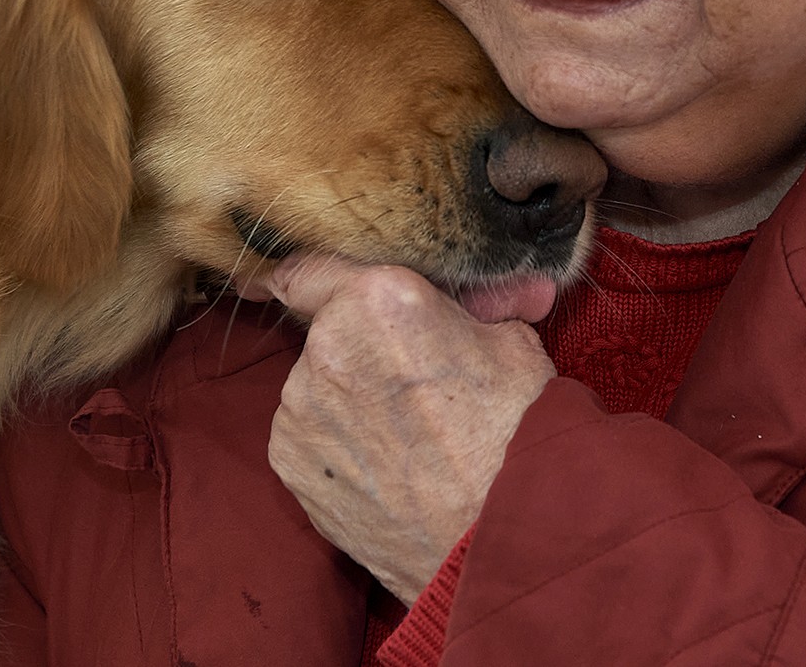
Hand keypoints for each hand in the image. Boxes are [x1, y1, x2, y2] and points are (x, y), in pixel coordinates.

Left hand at [264, 254, 555, 602]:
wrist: (498, 538)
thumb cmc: (516, 436)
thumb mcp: (513, 344)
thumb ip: (476, 306)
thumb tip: (487, 292)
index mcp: (380, 299)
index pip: (316, 267)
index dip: (326, 280)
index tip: (323, 291)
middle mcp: (326, 345)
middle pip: (325, 329)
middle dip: (360, 347)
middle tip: (411, 383)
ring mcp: (299, 408)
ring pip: (315, 385)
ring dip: (346, 398)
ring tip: (405, 437)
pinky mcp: (289, 463)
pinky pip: (306, 435)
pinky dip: (334, 445)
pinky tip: (384, 466)